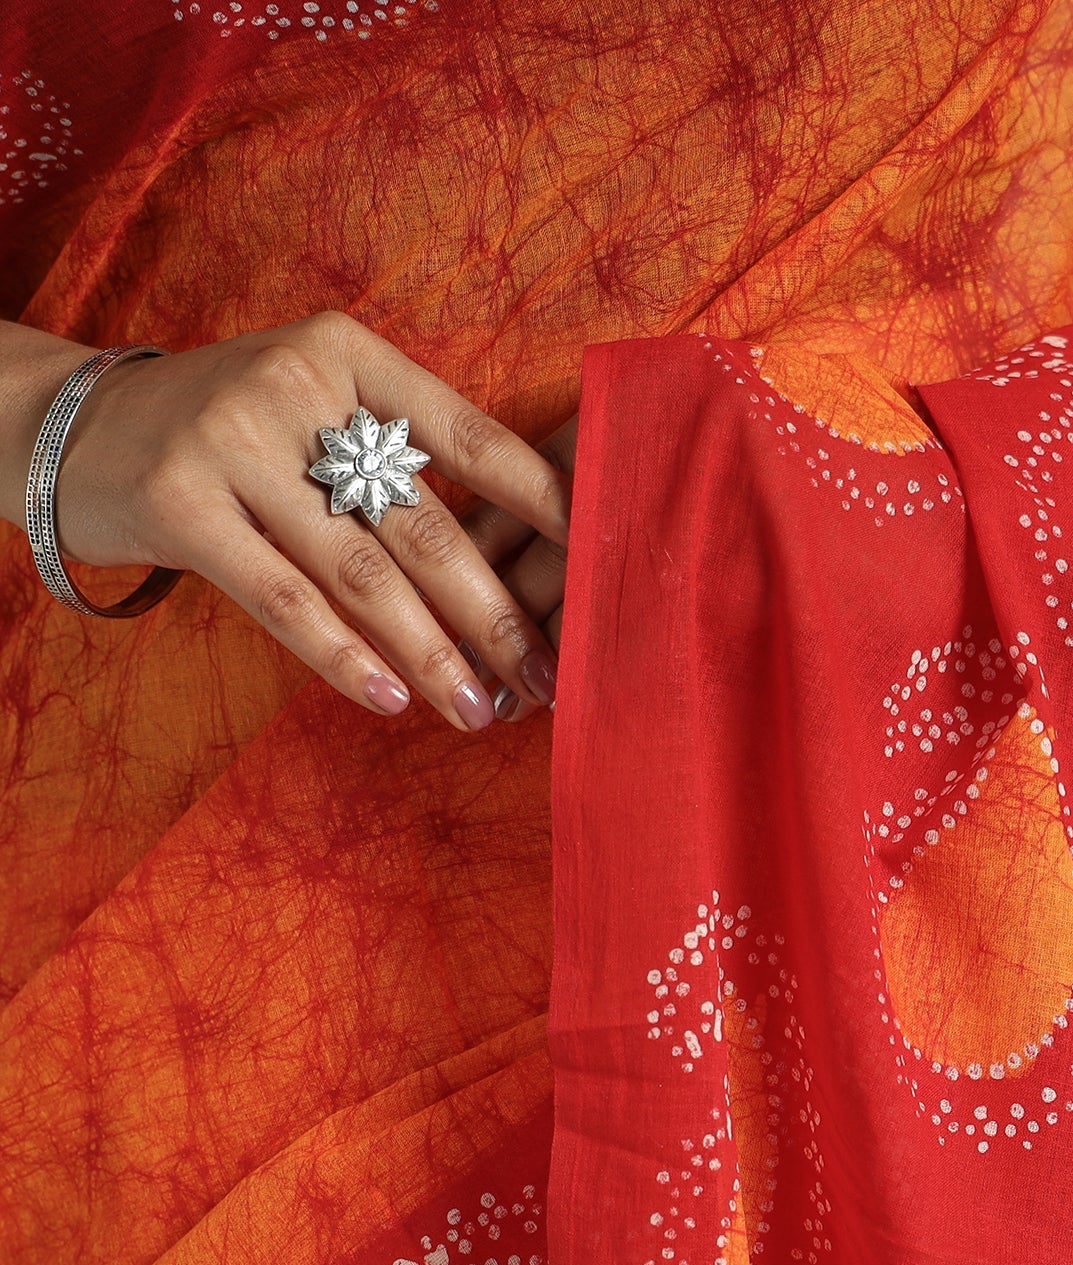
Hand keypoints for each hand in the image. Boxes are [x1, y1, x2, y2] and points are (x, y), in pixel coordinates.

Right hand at [5, 313, 567, 729]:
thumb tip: (528, 560)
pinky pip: (284, 600)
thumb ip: (404, 461)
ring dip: (431, 655)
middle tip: (549, 678)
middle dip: (495, 615)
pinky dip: (345, 658)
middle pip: (424, 523)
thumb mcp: (319, 410)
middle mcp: (296, 386)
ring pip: (361, 572)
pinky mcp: (181, 507)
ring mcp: (233, 443)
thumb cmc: (238, 437)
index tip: (603, 564)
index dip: (544, 503)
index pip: (470, 436)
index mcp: (351, 353)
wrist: (76, 427)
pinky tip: (393, 702)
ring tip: (481, 710)